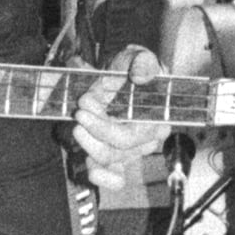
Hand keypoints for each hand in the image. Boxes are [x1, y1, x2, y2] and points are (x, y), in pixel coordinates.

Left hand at [73, 47, 168, 184]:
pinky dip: (103, 178)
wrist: (120, 74)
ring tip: (77, 123)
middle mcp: (146, 138)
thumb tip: (140, 75)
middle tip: (79, 111)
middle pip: (119, 146)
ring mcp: (130, 150)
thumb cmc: (133, 68)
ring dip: (89, 144)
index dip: (105, 124)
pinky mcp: (117, 157)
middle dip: (95, 129)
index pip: (134, 132)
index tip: (85, 102)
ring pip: (110, 159)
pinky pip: (115, 178)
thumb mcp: (139, 56)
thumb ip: (143, 62)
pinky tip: (90, 171)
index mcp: (158, 116)